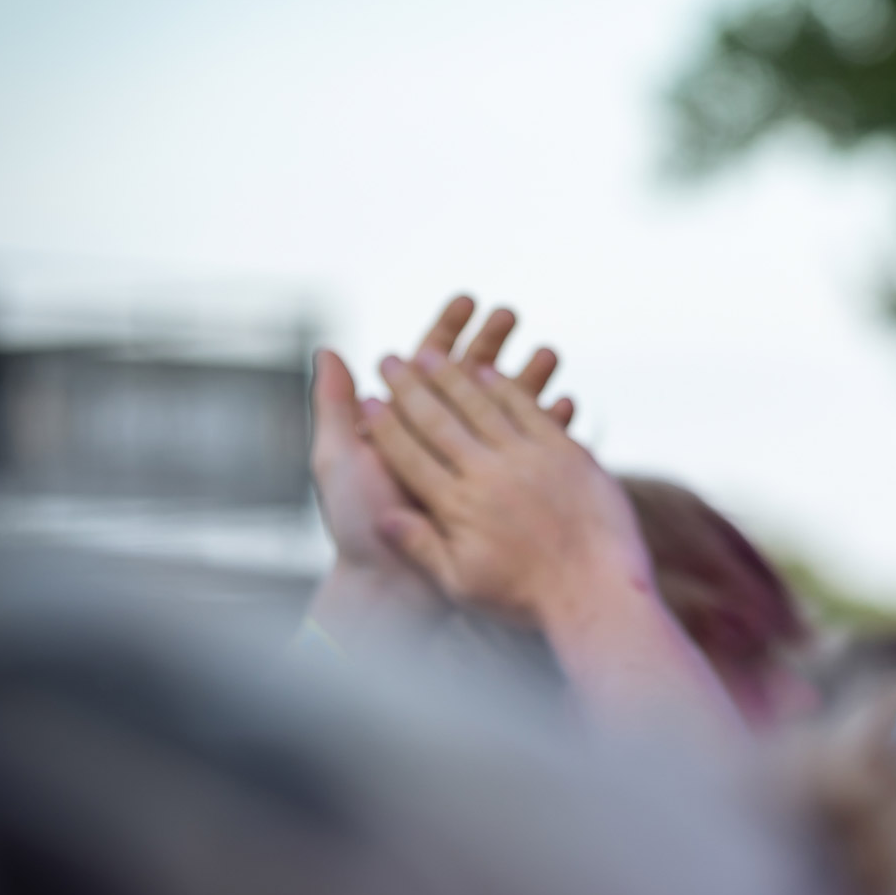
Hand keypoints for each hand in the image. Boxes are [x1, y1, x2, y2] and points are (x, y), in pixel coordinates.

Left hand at [308, 297, 565, 638]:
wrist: (393, 595)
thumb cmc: (359, 531)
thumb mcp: (339, 462)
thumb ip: (334, 408)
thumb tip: (327, 349)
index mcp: (401, 430)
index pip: (425, 368)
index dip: (446, 333)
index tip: (467, 299)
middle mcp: (438, 444)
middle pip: (467, 382)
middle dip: (491, 345)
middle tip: (512, 314)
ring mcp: (472, 469)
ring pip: (503, 413)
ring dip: (526, 381)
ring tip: (548, 352)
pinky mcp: (501, 495)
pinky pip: (529, 454)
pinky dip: (548, 430)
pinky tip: (568, 405)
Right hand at [363, 351, 650, 627]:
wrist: (597, 595)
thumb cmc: (527, 600)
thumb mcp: (463, 584)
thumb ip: (421, 547)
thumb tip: (384, 519)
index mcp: (457, 507)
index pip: (410, 456)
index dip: (386, 426)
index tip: (369, 401)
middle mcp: (489, 475)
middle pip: (439, 421)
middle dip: (410, 388)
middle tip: (391, 361)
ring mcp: (529, 459)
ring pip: (481, 407)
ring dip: (452, 377)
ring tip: (431, 356)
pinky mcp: (566, 453)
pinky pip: (528, 410)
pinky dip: (505, 388)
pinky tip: (488, 372)